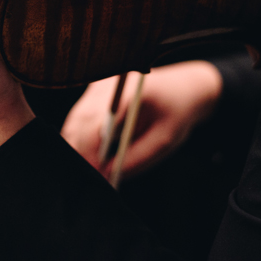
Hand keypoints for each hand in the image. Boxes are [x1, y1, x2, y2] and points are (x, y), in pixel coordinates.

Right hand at [62, 61, 222, 179]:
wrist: (184, 87)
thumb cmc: (177, 114)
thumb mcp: (163, 142)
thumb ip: (135, 159)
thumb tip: (106, 174)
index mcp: (129, 93)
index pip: (97, 124)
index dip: (89, 152)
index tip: (92, 174)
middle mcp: (109, 84)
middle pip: (80, 120)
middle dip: (79, 151)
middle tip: (87, 177)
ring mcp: (100, 83)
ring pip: (76, 118)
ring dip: (77, 144)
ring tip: (87, 168)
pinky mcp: (96, 88)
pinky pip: (80, 114)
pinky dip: (80, 135)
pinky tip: (88, 152)